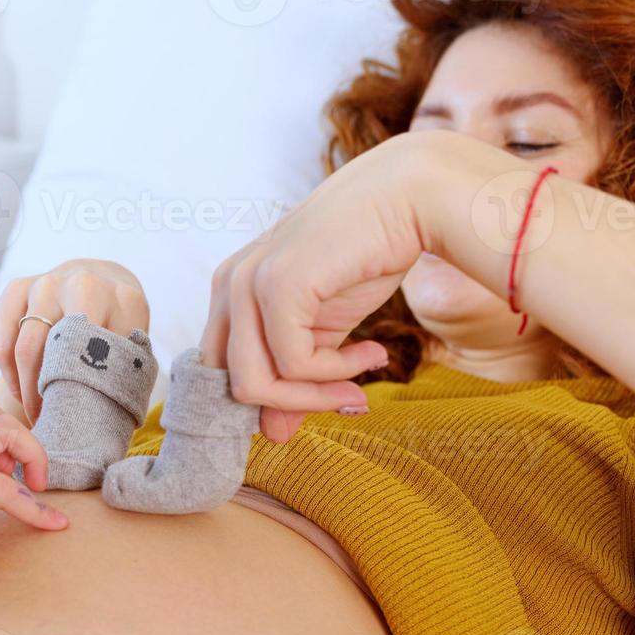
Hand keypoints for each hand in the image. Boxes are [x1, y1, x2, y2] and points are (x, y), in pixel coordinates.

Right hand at [0, 260, 150, 423]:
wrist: (98, 280)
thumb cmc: (117, 328)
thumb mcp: (133, 343)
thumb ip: (128, 370)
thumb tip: (106, 418)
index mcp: (124, 298)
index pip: (104, 353)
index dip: (91, 390)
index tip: (85, 418)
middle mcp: (83, 283)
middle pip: (61, 349)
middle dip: (55, 392)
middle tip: (56, 422)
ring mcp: (47, 283)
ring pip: (26, 348)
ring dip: (28, 390)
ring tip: (38, 416)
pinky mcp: (17, 288)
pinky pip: (4, 343)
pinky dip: (10, 375)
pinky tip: (22, 393)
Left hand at [201, 134, 436, 441]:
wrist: (411, 199)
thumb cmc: (367, 257)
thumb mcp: (324, 332)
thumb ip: (295, 379)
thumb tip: (274, 436)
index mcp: (230, 294)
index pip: (223, 376)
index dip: (270, 403)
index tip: (326, 401)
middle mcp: (227, 285)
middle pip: (232, 388)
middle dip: (293, 406)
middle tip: (350, 401)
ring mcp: (247, 282)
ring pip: (254, 385)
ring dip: (315, 398)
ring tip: (363, 380)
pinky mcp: (278, 284)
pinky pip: (294, 364)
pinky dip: (337, 373)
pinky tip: (374, 351)